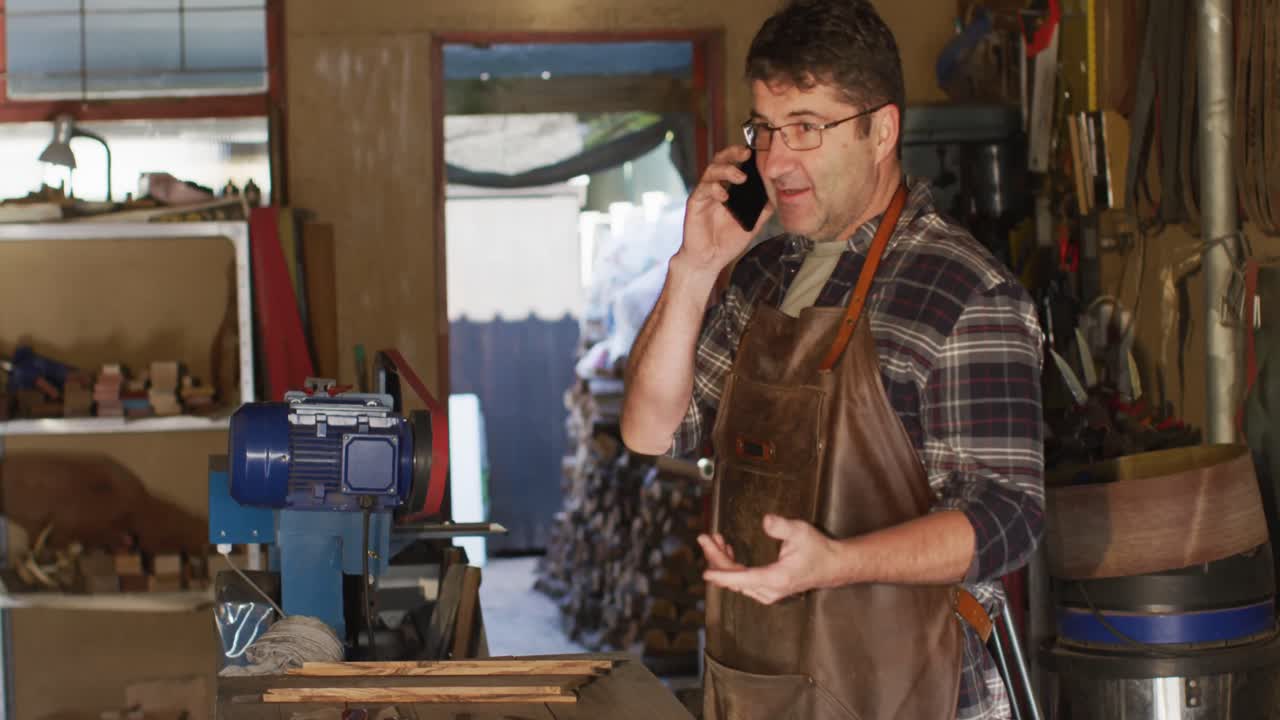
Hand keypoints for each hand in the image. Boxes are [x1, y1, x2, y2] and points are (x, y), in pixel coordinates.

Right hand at [675, 145, 773, 276]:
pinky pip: (703, 190)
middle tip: (746, 153)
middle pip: (720, 160)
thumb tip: (779, 196)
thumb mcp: (752, 224)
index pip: (734, 164)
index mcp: (728, 189)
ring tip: (740, 177)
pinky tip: (724, 196)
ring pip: (711, 171)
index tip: (757, 151)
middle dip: (732, 153)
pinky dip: (714, 189)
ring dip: (726, 170)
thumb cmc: (727, 241)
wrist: (709, 260)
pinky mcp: (695, 204)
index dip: (743, 155)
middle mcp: (715, 187)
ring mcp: (704, 194)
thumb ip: (763, 209)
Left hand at [702, 515, 841, 604]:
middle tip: (705, 539)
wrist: (832, 566)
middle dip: (717, 558)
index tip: (706, 572)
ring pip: (737, 581)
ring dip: (723, 561)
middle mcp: (770, 590)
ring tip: (714, 540)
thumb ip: (781, 526)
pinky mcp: (767, 590)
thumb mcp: (801, 532)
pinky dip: (732, 567)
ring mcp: (768, 592)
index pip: (743, 578)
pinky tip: (727, 550)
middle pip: (734, 578)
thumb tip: (766, 520)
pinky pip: (743, 581)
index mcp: (776, 578)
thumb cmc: (817, 549)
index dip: (723, 575)